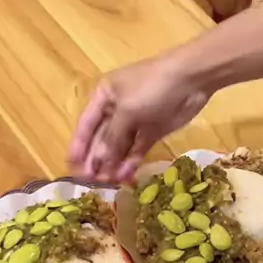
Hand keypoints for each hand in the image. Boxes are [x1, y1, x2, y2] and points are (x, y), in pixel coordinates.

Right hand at [68, 51, 210, 181]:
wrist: (191, 79)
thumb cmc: (151, 87)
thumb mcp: (127, 111)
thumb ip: (112, 138)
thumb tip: (99, 162)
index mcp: (104, 97)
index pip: (85, 125)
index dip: (78, 146)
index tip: (71, 167)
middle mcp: (116, 109)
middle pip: (101, 138)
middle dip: (95, 159)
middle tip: (90, 181)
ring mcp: (136, 121)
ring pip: (120, 147)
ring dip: (113, 164)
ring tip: (107, 183)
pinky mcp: (153, 131)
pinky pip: (137, 149)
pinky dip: (131, 162)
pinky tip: (124, 176)